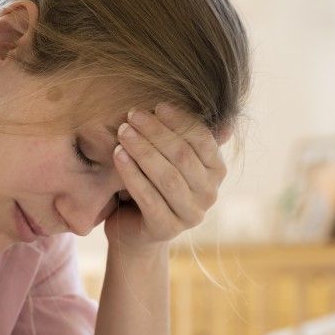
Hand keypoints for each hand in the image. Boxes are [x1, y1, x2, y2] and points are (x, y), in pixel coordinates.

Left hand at [108, 103, 229, 251]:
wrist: (133, 229)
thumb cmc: (152, 184)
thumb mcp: (170, 157)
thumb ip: (184, 135)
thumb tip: (216, 113)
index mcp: (216, 171)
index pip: (202, 140)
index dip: (180, 120)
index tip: (156, 105)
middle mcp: (210, 194)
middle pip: (183, 156)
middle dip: (156, 132)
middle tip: (132, 115)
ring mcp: (191, 215)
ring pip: (167, 176)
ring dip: (143, 150)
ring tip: (123, 132)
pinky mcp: (166, 229)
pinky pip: (149, 198)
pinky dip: (132, 174)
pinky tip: (117, 156)